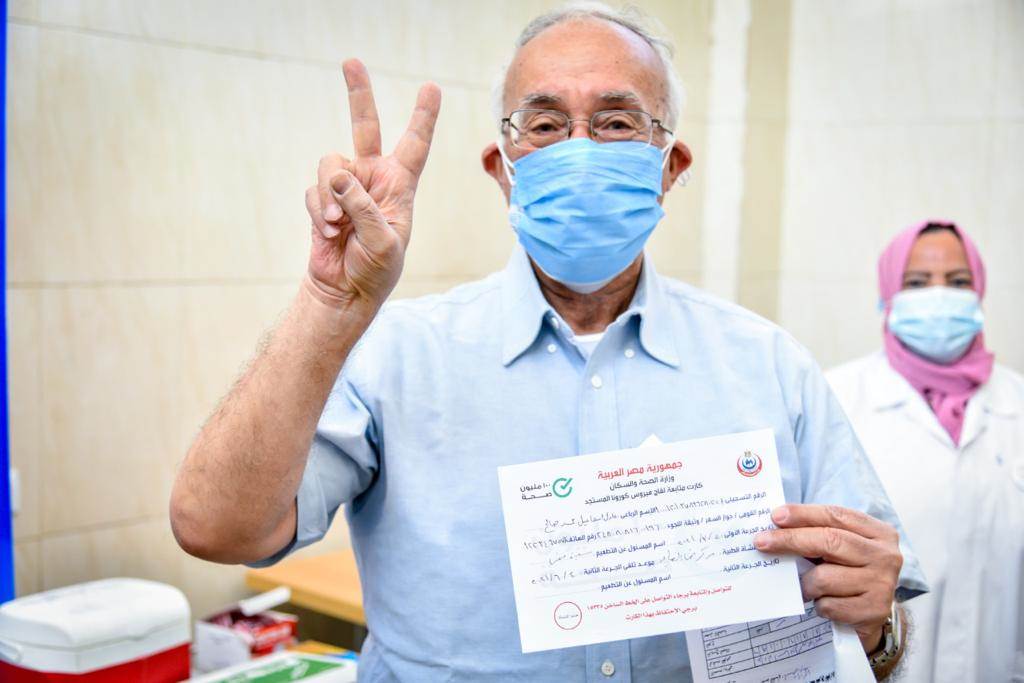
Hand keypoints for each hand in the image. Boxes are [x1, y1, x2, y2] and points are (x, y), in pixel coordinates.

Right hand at [304, 59, 440, 309]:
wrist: (345, 290)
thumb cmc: (376, 270)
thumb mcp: (383, 242)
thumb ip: (364, 208)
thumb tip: (340, 177)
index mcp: (400, 186)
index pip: (415, 145)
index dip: (423, 117)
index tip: (431, 88)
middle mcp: (373, 179)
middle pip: (365, 127)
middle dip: (358, 94)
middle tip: (351, 62)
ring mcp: (346, 188)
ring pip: (331, 165)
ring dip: (330, 195)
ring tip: (337, 224)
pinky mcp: (322, 200)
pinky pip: (314, 190)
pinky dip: (318, 210)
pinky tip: (328, 232)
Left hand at [753, 504, 902, 652]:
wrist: (873, 614)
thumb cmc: (849, 572)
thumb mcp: (842, 548)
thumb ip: (818, 534)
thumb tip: (775, 527)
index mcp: (879, 532)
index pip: (836, 515)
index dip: (803, 514)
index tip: (775, 516)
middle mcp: (886, 556)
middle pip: (830, 541)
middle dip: (791, 540)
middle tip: (762, 541)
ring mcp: (883, 584)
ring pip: (825, 577)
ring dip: (804, 584)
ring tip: (802, 587)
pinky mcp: (874, 611)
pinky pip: (830, 605)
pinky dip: (818, 605)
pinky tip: (822, 603)